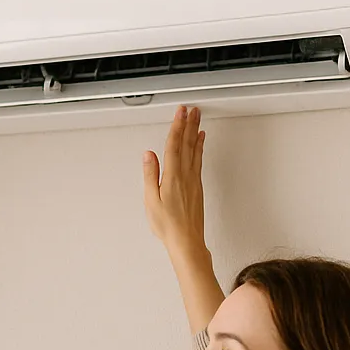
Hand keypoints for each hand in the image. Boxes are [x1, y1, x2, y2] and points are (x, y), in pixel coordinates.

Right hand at [142, 105, 207, 260]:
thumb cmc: (167, 225)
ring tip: (197, 119)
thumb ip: (150, 174)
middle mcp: (186, 175)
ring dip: (196, 132)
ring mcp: (194, 180)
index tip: (180, 112)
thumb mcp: (150, 200)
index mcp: (172, 176)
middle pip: (187, 144)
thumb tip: (149, 155)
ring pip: (195, 150)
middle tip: (191, 110)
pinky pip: (199, 160)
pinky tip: (200, 142)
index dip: (177, 126)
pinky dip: (200, 147)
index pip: (174, 145)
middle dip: (188, 124)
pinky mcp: (197, 186)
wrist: (186, 240)